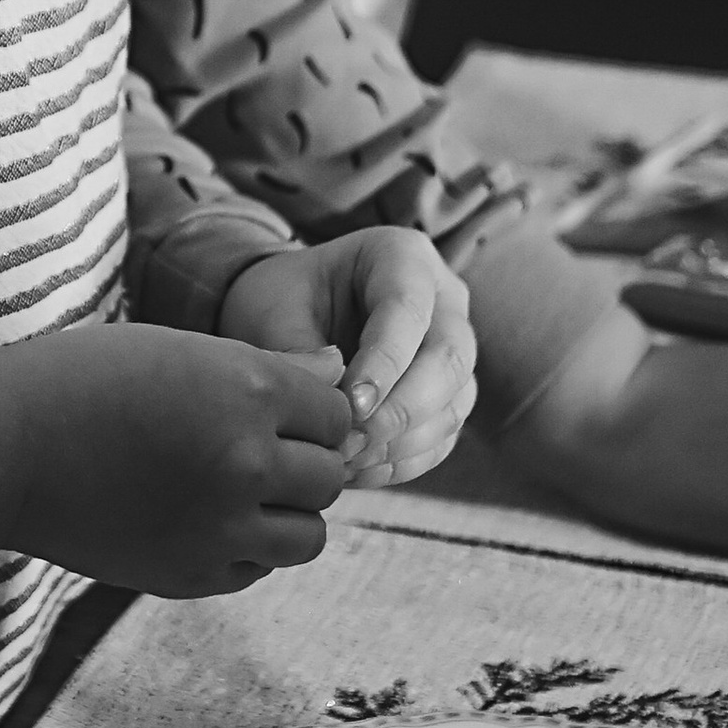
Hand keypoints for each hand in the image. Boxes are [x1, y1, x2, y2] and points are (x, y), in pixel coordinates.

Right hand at [0, 323, 353, 595]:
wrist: (3, 447)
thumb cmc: (85, 381)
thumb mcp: (182, 351)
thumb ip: (267, 370)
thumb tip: (339, 370)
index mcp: (248, 390)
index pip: (336, 415)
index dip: (311, 413)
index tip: (277, 412)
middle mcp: (247, 459)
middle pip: (329, 477)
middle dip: (303, 464)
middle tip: (258, 453)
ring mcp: (220, 525)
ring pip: (307, 535)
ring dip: (286, 514)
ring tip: (240, 492)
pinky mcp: (191, 573)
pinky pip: (256, 567)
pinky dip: (245, 548)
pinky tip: (203, 518)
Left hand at [217, 232, 476, 490]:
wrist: (290, 314)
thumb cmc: (281, 299)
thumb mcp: (274, 310)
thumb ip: (299, 352)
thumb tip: (332, 407)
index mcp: (402, 256)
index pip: (408, 310)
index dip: (385, 363)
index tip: (350, 406)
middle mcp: (443, 300)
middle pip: (449, 359)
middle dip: (402, 410)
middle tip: (348, 444)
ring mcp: (452, 352)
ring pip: (453, 404)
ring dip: (401, 443)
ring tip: (342, 462)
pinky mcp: (447, 398)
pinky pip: (442, 438)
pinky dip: (402, 462)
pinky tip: (356, 471)